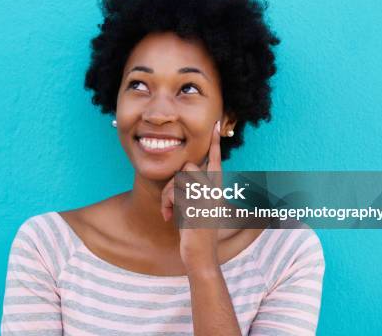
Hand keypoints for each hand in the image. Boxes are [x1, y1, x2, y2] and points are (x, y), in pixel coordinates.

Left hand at [160, 120, 238, 272]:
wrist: (200, 256)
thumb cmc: (194, 234)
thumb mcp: (193, 209)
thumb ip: (190, 192)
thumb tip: (181, 179)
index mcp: (215, 190)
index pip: (214, 161)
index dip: (214, 144)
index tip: (215, 125)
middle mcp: (214, 191)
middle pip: (187, 167)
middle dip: (173, 183)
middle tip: (170, 204)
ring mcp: (206, 197)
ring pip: (178, 178)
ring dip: (167, 195)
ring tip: (168, 212)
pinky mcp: (197, 204)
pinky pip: (174, 191)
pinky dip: (166, 204)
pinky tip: (168, 217)